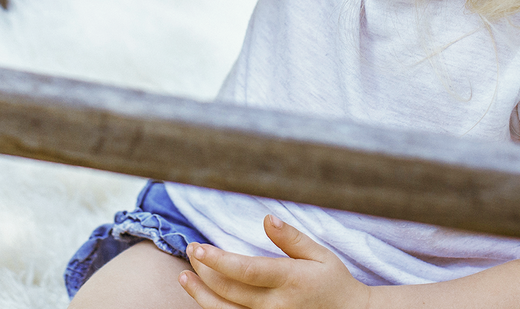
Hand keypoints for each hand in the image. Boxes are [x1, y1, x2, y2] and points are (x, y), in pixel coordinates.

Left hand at [179, 214, 369, 308]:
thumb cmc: (335, 283)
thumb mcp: (321, 255)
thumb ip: (291, 238)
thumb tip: (267, 218)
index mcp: (289, 279)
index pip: (245, 270)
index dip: (218, 260)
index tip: (198, 248)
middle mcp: (276, 305)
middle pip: (230, 291)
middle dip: (204, 272)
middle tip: (189, 251)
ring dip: (201, 296)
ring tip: (184, 277)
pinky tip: (203, 298)